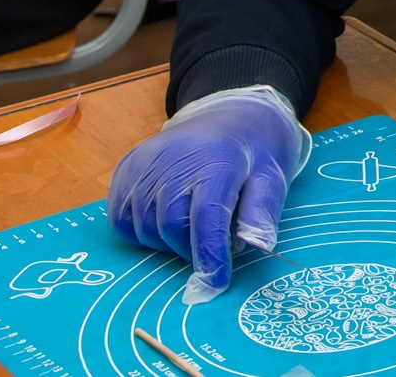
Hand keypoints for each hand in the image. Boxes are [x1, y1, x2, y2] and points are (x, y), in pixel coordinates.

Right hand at [107, 87, 310, 303]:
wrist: (229, 112)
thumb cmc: (254, 149)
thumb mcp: (273, 175)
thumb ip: (262, 211)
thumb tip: (258, 247)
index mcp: (216, 160)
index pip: (207, 218)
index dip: (210, 256)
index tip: (216, 284)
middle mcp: (173, 159)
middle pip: (171, 226)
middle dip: (191, 248)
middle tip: (212, 245)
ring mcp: (144, 163)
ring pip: (145, 228)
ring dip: (168, 241)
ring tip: (193, 224)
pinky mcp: (126, 169)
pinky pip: (122, 219)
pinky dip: (142, 230)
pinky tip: (167, 219)